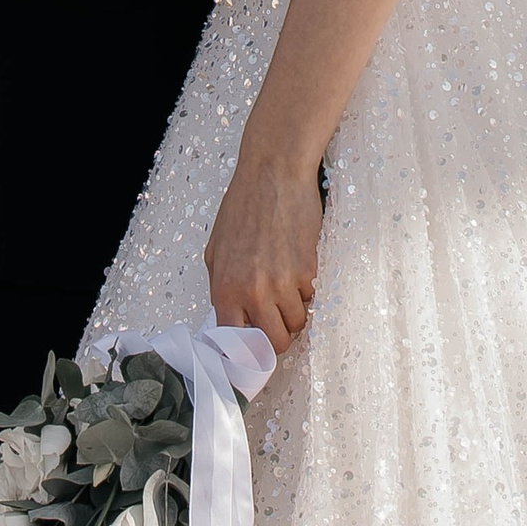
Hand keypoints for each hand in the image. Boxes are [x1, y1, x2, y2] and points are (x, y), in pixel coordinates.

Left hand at [206, 150, 322, 354]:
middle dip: (278, 338)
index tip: (254, 352)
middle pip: (274, 343)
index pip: (237, 345)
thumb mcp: (216, 252)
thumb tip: (232, 321)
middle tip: (277, 322)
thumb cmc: (242, 207)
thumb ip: (222, 290)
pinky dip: (305, 289)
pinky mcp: (307, 270)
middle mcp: (253, 293)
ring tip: (286, 288)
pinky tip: (296, 265)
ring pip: (296, 323)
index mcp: (225, 290)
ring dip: (293, 311)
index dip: (248, 351)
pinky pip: (310, 296)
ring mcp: (283, 283)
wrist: (273, 174)